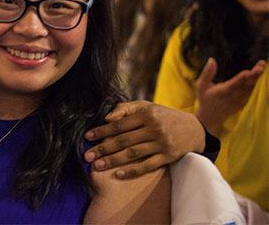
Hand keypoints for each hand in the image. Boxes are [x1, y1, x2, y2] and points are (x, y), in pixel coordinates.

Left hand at [84, 100, 205, 178]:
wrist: (193, 129)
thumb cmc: (162, 116)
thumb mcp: (146, 106)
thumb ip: (124, 109)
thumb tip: (106, 118)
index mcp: (147, 114)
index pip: (119, 125)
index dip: (102, 131)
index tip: (87, 137)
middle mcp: (154, 129)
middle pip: (124, 140)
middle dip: (103, 148)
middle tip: (87, 156)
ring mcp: (162, 144)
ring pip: (133, 154)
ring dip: (113, 161)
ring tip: (98, 166)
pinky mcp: (168, 157)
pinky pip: (148, 165)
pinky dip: (133, 171)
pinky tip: (118, 174)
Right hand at [195, 58, 264, 134]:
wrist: (210, 117)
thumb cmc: (205, 99)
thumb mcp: (201, 86)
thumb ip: (207, 73)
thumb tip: (212, 60)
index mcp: (223, 92)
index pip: (234, 84)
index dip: (242, 78)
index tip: (248, 71)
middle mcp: (233, 97)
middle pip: (246, 84)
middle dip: (254, 75)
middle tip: (261, 65)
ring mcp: (240, 100)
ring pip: (250, 87)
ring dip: (256, 77)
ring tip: (261, 66)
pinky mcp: (243, 102)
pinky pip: (250, 91)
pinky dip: (254, 83)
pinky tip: (256, 75)